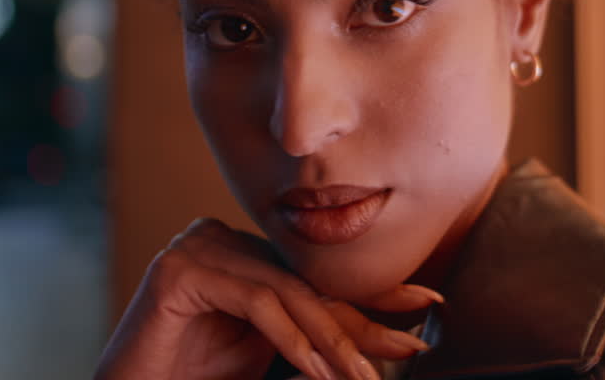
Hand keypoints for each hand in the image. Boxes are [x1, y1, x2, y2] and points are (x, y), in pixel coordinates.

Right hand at [93, 217, 441, 379]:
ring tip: (361, 377)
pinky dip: (289, 337)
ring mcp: (198, 247)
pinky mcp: (177, 270)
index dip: (371, 293)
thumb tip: (382, 336)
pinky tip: (314, 367)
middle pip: (305, 282)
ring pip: (284, 291)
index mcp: (245, 252)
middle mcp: (222, 238)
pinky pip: (253, 300)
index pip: (315, 275)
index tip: (427, 305)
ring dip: (329, 340)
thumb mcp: (271, 354)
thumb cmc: (196, 378)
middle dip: (360, 320)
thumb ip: (311, 335)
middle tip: (410, 345)